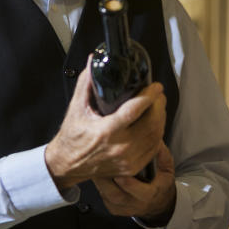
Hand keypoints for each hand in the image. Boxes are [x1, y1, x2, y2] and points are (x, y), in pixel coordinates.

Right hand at [45, 55, 165, 189]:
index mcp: (106, 131)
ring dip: (161, 119)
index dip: (149, 96)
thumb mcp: (76, 107)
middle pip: (152, 124)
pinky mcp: (132, 168)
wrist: (67, 165)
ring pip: (156, 136)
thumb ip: (86, 82)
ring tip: (158, 106)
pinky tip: (154, 124)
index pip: (134, 111)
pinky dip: (157, 134)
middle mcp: (120, 147)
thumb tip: (93, 60)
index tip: (156, 86)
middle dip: (159, 106)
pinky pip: (153, 149)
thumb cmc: (72, 136)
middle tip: (158, 94)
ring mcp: (128, 160)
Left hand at [94, 142, 176, 225]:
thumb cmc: (161, 186)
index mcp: (150, 195)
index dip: (128, 182)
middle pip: (116, 195)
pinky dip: (99, 185)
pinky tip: (98, 174)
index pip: (138, 190)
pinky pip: (103, 197)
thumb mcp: (167, 170)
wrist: (157, 205)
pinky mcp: (113, 209)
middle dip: (105, 179)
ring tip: (95, 165)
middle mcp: (135, 204)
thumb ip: (163, 155)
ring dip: (100, 180)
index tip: (120, 170)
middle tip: (98, 163)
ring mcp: (123, 208)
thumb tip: (156, 141)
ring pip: (106, 196)